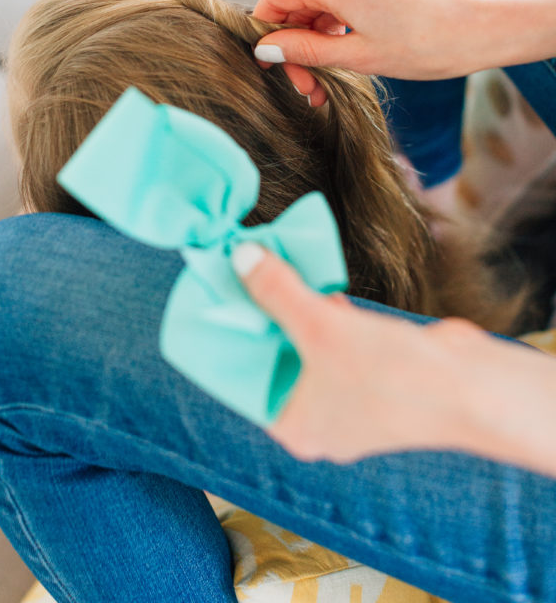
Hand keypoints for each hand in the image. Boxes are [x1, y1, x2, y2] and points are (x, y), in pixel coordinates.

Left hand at [231, 242, 506, 463]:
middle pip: (272, 359)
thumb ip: (277, 293)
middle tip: (239, 276)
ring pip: (305, 347)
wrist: (471, 388)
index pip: (241, 382)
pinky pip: (336, 341)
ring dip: (293, 310)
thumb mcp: (320, 328)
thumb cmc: (392, 375)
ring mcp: (348, 399)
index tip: (213, 301)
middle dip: (260, 318)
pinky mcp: (374, 375)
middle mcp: (317, 418)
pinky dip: (325, 314)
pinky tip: (319, 283)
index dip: (226, 340)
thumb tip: (239, 258)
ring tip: (272, 269)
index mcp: (294, 426)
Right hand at [251, 0, 500, 98]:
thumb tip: (268, 49)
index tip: (271, 63)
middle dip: (297, 43)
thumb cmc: (431, 43)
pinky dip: (340, 21)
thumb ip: (306, 51)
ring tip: (329, 79)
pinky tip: (349, 51)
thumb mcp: (359, 56)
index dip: (265, 31)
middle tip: (308, 86)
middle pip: (299, 0)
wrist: (486, 25)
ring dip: (319, 36)